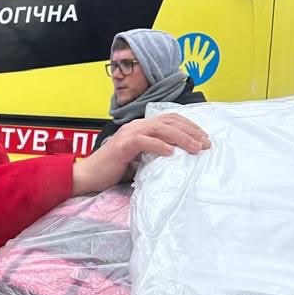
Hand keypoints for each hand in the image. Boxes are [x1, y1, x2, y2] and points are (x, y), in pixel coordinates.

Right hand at [71, 113, 209, 196]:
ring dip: (182, 138)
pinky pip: (145, 141)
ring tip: (196, 148)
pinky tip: (172, 153)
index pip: (169, 119)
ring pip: (161, 129)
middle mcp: (136, 126)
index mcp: (141, 127)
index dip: (189, 125)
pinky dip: (160, 146)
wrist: (87, 175)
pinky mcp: (123, 145)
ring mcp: (129, 134)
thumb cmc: (112, 170)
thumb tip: (176, 157)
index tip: (204, 137)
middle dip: (191, 131)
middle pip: (169, 121)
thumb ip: (153, 153)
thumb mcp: (138, 158)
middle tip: (206, 143)